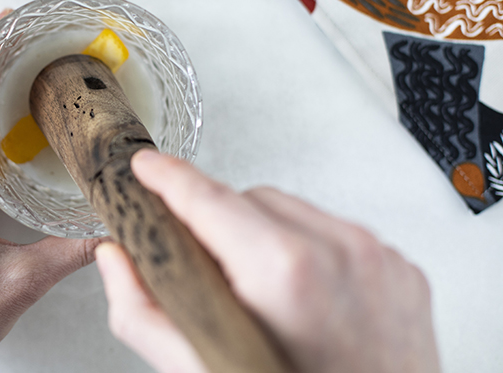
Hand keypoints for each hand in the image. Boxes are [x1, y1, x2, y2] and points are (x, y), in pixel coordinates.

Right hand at [96, 150, 439, 372]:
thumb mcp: (202, 372)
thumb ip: (143, 314)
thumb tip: (116, 260)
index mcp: (285, 273)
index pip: (209, 199)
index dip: (168, 178)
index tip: (147, 167)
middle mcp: (339, 253)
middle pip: (250, 199)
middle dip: (220, 222)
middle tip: (209, 268)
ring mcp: (377, 259)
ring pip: (294, 211)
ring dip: (265, 234)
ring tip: (262, 291)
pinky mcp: (401, 269)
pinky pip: (336, 233)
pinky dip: (309, 251)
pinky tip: (302, 298)